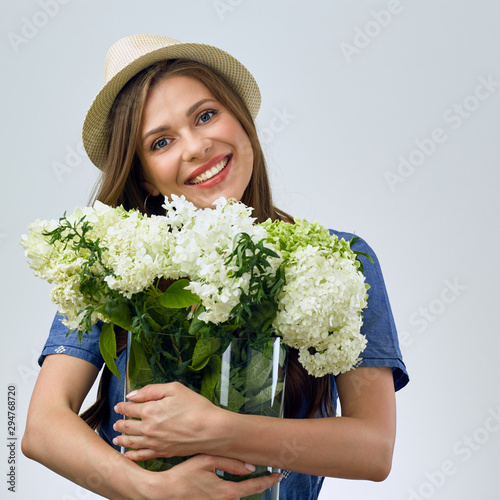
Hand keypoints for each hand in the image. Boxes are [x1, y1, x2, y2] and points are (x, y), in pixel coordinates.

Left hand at [113, 382, 224, 460]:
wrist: (211, 429)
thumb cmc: (196, 407)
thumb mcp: (174, 389)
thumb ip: (151, 390)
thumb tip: (132, 395)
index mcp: (150, 410)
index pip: (130, 408)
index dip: (122, 407)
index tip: (119, 406)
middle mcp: (148, 428)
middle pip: (128, 426)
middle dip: (120, 424)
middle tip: (116, 423)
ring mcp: (154, 443)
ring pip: (132, 442)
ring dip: (122, 439)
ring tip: (116, 438)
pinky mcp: (162, 453)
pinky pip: (142, 456)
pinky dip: (133, 456)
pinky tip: (128, 455)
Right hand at [146, 454, 281, 499]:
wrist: (163, 492)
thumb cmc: (183, 475)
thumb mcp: (207, 461)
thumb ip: (230, 462)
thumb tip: (249, 467)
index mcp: (226, 492)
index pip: (254, 487)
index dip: (268, 481)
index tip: (278, 476)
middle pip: (246, 494)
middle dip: (258, 485)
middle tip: (267, 475)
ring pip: (235, 498)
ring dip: (243, 489)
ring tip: (249, 477)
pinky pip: (224, 499)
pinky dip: (231, 492)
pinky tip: (227, 483)